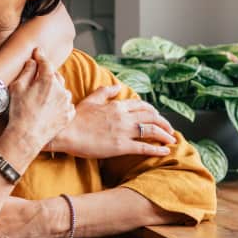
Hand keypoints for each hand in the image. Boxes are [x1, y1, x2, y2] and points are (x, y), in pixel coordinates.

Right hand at [3, 50, 75, 149]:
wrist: (27, 136)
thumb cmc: (20, 112)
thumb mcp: (18, 87)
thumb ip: (27, 72)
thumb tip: (33, 62)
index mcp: (48, 80)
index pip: (45, 62)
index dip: (40, 56)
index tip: (37, 51)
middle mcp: (61, 89)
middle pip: (55, 76)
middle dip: (47, 74)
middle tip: (38, 76)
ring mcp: (66, 103)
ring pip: (62, 90)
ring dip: (55, 89)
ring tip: (44, 95)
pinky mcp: (68, 115)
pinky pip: (66, 104)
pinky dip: (61, 103)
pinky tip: (51, 107)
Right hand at [49, 84, 176, 158]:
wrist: (66, 133)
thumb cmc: (75, 118)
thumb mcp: (91, 100)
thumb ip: (105, 92)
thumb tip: (117, 86)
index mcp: (117, 106)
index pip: (142, 106)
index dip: (153, 111)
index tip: (157, 117)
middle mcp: (124, 117)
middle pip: (151, 117)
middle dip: (163, 123)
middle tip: (169, 130)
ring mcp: (124, 131)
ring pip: (151, 130)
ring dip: (165, 135)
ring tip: (172, 140)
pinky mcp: (121, 146)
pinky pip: (144, 147)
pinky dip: (157, 149)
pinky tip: (165, 151)